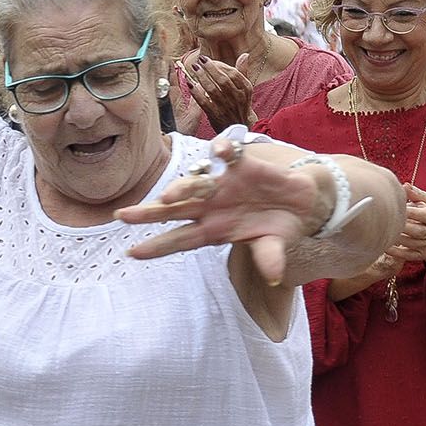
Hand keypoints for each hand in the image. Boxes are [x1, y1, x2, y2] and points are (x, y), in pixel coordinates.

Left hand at [118, 135, 321, 283]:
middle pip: (173, 210)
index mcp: (212, 229)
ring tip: (169, 196)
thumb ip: (269, 256)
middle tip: (122, 216)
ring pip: (195, 184)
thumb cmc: (278, 227)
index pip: (178, 240)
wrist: (302, 203)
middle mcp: (209, 206)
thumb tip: (274, 275)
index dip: (156, 246)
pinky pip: (228, 155)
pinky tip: (221, 150)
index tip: (132, 253)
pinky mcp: (240, 165)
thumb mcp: (274, 244)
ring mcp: (221, 185)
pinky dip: (224, 151)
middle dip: (148, 213)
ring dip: (182, 188)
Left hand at [176, 50, 254, 130]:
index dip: (220, 65)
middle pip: (223, 80)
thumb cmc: (240, 103)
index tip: (208, 59)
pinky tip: (190, 84)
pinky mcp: (216, 115)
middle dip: (210, 68)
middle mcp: (237, 98)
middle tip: (199, 59)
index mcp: (246, 89)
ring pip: (213, 90)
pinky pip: (204, 102)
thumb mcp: (245, 88)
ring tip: (194, 68)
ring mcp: (226, 107)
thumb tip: (245, 55)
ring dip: (202, 78)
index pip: (233, 73)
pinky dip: (196, 93)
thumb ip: (243, 71)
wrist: (240, 125)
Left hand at [388, 184, 425, 263]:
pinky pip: (407, 255)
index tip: (398, 207)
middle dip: (403, 227)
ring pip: (411, 243)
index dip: (412, 212)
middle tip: (388, 221)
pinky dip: (395, 252)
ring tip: (382, 232)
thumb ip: (416, 194)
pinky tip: (384, 246)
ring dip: (396, 238)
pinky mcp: (420, 255)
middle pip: (419, 231)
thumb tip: (405, 185)